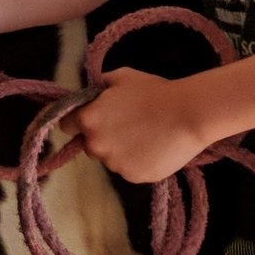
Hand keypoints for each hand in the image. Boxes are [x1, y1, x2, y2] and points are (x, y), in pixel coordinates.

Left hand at [72, 66, 213, 183]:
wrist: (188, 114)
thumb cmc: (154, 91)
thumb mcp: (121, 77)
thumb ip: (100, 87)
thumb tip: (93, 93)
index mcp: (88, 119)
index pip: (66, 126)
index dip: (77, 122)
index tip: (92, 120)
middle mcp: (95, 145)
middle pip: (90, 145)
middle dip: (102, 137)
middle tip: (126, 126)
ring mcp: (114, 164)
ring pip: (111, 159)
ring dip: (121, 151)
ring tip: (146, 137)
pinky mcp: (134, 177)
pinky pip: (130, 170)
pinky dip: (139, 162)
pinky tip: (155, 148)